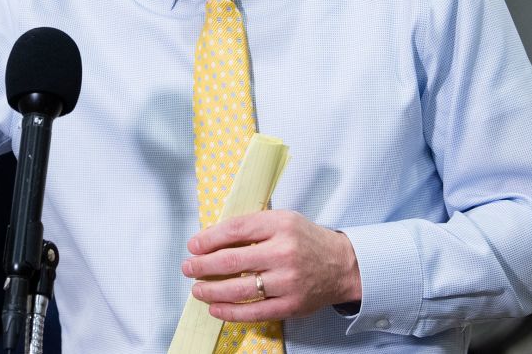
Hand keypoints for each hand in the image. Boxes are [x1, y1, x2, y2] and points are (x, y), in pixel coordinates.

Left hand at [182, 209, 360, 320]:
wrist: (343, 265)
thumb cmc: (306, 240)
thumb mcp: (282, 220)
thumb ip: (252, 226)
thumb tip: (212, 238)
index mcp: (280, 226)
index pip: (235, 230)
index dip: (209, 239)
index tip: (193, 246)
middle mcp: (284, 253)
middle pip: (232, 260)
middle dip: (203, 265)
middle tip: (188, 268)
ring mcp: (288, 281)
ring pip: (239, 289)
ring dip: (211, 290)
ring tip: (196, 289)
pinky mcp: (291, 305)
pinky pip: (254, 312)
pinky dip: (231, 312)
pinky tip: (215, 308)